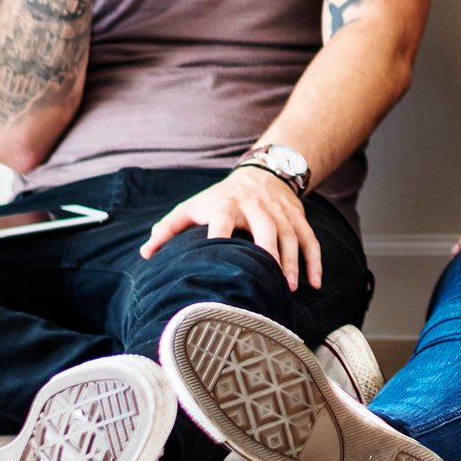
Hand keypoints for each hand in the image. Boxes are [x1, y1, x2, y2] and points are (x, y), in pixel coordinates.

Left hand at [141, 166, 321, 290]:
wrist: (262, 173)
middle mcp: (256, 207)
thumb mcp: (192, 207)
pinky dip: (314, 261)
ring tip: (289, 287)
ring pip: (290, 236)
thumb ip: (168, 229)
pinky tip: (314, 283)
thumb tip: (146, 255)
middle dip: (269, 252)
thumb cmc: (220, 198)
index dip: (220, 236)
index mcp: (226, 205)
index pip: (222, 220)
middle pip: (266, 227)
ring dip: (292, 261)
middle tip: (268, 278)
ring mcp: (280, 213)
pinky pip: (310, 239)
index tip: (217, 257)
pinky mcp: (298, 218)